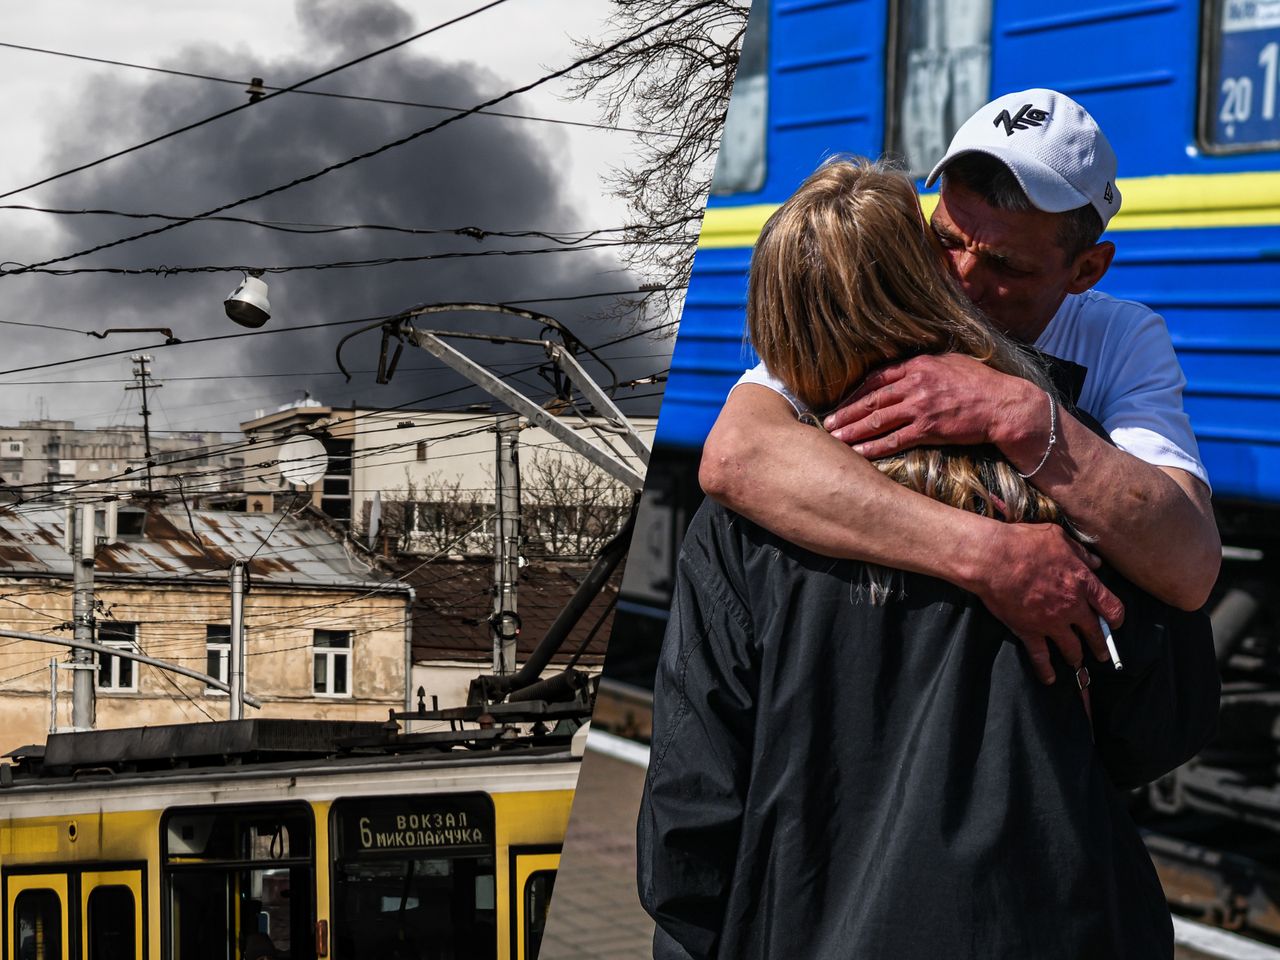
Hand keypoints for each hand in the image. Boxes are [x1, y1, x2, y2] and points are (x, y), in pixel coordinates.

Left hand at [823, 354, 1034, 457]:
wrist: (1006, 406)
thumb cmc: (982, 383)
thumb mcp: (951, 362)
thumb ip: (924, 365)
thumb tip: (905, 368)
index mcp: (919, 365)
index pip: (876, 378)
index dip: (854, 392)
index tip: (840, 402)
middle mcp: (916, 384)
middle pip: (871, 400)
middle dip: (845, 413)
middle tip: (826, 424)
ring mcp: (921, 407)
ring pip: (877, 420)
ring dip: (853, 431)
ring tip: (834, 440)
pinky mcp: (929, 429)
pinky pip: (894, 440)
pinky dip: (874, 447)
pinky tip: (859, 453)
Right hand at [972, 522, 1124, 683]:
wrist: (993, 559)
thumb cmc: (1024, 543)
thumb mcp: (1057, 537)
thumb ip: (1080, 552)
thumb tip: (1096, 562)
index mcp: (1083, 582)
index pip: (1111, 607)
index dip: (1115, 618)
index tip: (1114, 624)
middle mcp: (1072, 607)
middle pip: (1094, 632)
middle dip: (1100, 645)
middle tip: (1102, 654)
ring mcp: (1051, 622)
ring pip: (1072, 648)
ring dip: (1077, 658)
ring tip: (1078, 663)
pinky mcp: (1029, 631)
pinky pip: (1041, 657)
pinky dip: (1046, 670)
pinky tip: (1050, 679)